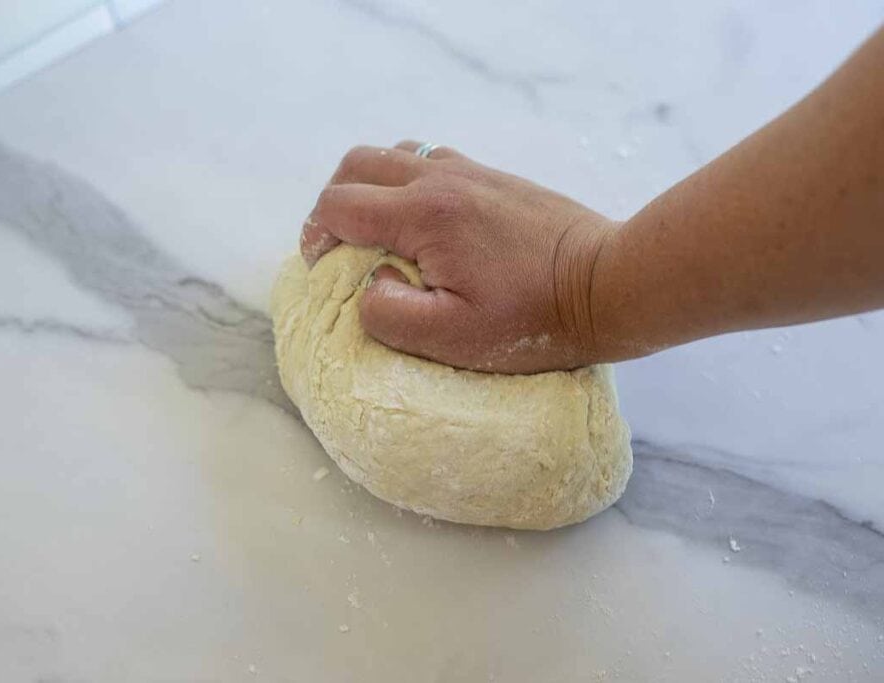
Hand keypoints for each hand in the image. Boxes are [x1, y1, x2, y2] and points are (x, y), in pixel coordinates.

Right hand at [300, 141, 619, 372]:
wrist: (608, 283)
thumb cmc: (533, 318)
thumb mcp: (452, 337)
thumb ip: (390, 314)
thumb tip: (368, 288)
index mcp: (424, 214)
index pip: (339, 206)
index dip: (316, 236)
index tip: (324, 269)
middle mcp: (441, 178)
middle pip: (356, 164)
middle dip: (333, 202)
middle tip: (339, 246)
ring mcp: (470, 171)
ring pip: (394, 154)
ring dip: (369, 187)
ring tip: (377, 231)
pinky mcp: (493, 177)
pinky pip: (430, 159)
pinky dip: (407, 181)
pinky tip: (423, 222)